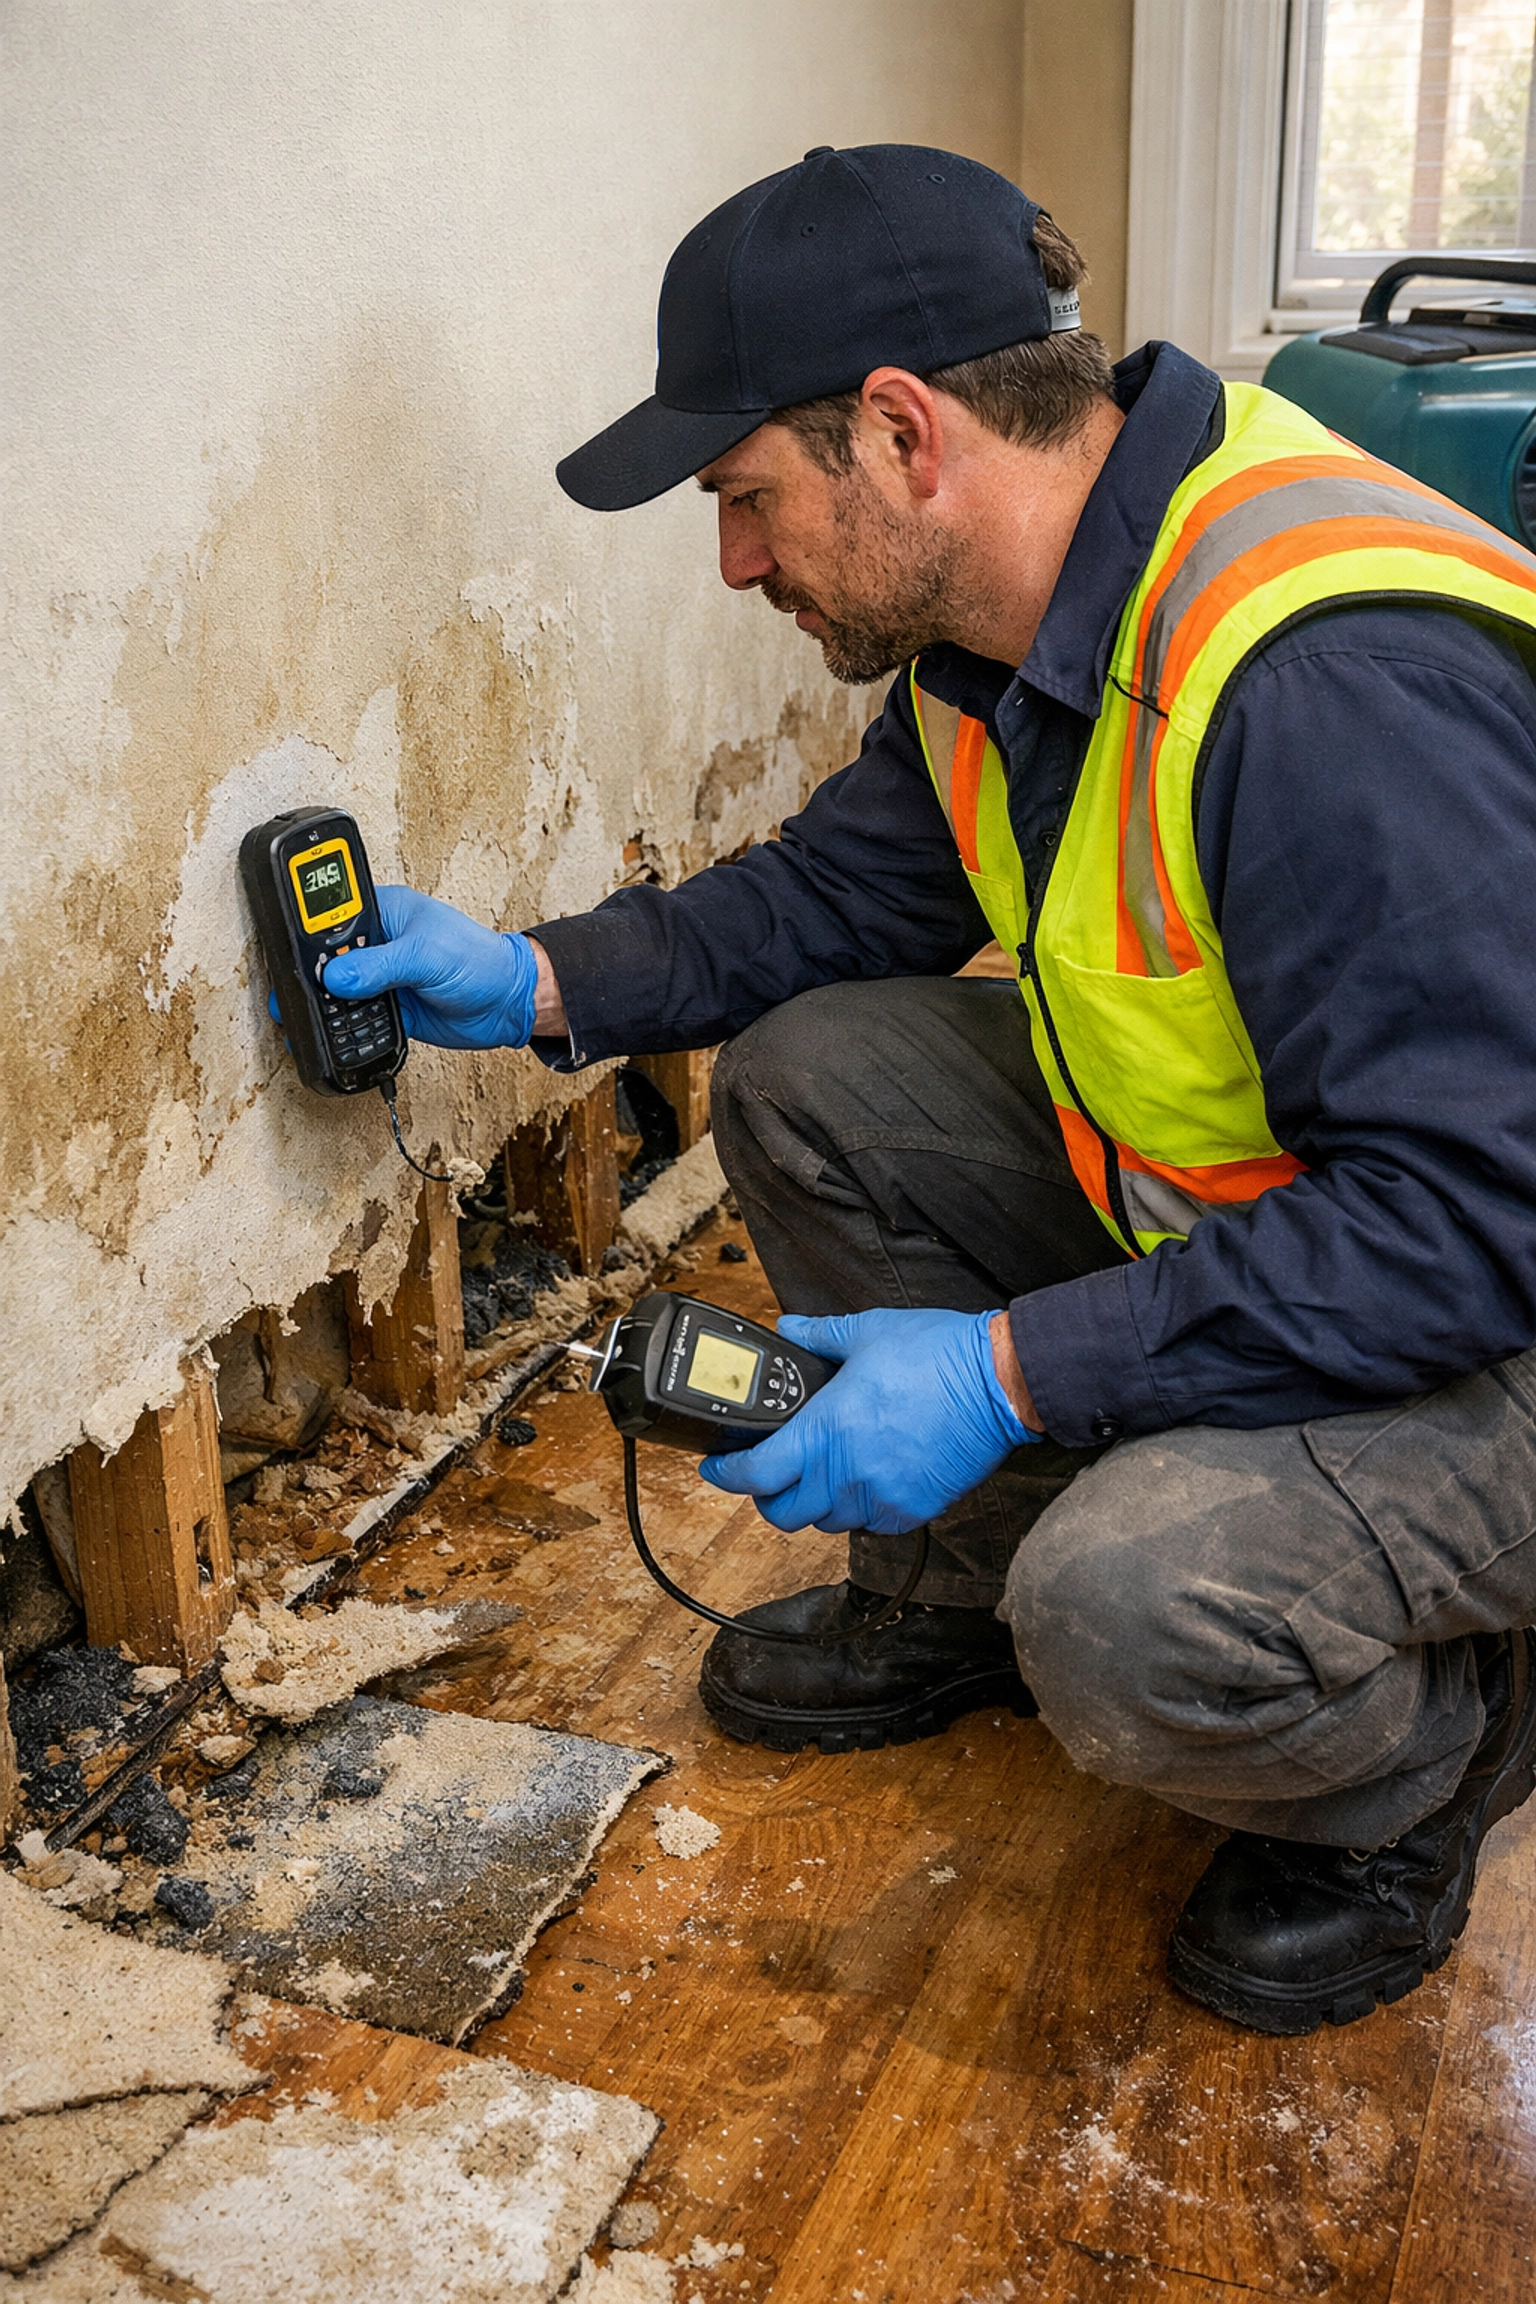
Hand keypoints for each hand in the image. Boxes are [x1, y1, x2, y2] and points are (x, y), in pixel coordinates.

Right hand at [315, 885, 538, 1048]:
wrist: (508, 1004)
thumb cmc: (479, 961)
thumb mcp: (426, 955)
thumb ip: (379, 965)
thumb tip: (335, 977)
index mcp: (384, 912)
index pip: (331, 916)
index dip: (308, 932)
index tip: (292, 955)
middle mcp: (377, 943)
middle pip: (328, 957)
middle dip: (313, 976)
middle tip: (297, 993)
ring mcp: (380, 977)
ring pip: (337, 991)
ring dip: (326, 1005)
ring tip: (308, 1016)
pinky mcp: (387, 1008)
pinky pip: (355, 1019)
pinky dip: (345, 1028)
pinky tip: (333, 1033)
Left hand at [700, 1306, 1038, 1535]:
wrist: (999, 1383)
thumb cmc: (938, 1356)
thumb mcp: (868, 1332)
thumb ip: (819, 1335)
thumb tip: (789, 1328)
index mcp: (825, 1431)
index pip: (755, 1474)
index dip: (725, 1474)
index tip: (717, 1465)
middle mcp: (846, 1473)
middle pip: (783, 1512)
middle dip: (768, 1495)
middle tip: (770, 1473)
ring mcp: (880, 1497)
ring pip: (825, 1522)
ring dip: (814, 1502)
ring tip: (819, 1473)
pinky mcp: (911, 1510)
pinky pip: (868, 1526)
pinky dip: (856, 1510)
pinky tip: (862, 1481)